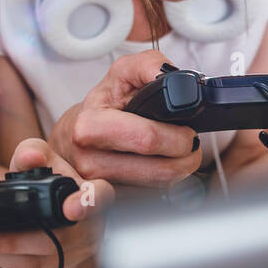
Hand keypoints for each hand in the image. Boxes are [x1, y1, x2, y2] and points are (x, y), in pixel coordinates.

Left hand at [0, 138, 113, 267]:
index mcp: (93, 191)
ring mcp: (82, 248)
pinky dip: (11, 262)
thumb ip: (31, 151)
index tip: (70, 210)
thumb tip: (30, 158)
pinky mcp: (66, 263)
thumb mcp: (36, 155)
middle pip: (62, 238)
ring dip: (8, 254)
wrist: (42, 196)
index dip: (88, 204)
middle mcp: (94, 223)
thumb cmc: (43, 173)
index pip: (100, 197)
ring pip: (46, 258)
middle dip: (20, 240)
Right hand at [47, 49, 202, 186]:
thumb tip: (176, 77)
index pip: (148, 139)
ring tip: (179, 150)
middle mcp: (90, 160)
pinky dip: (167, 182)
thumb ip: (150, 66)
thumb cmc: (105, 102)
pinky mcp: (113, 201)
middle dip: (187, 155)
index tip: (187, 130)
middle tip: (191, 141)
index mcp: (90, 127)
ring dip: (181, 170)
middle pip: (161, 170)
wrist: (76, 132)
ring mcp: (101, 186)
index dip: (176, 136)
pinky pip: (154, 196)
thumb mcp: (123, 73)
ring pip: (161, 186)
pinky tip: (162, 164)